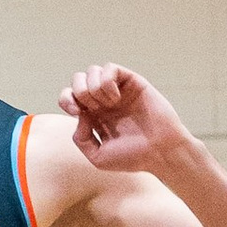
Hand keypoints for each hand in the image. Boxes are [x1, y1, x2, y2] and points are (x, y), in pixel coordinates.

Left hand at [62, 62, 194, 181]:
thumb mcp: (98, 157)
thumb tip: (80, 114)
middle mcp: (104, 100)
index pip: (69, 96)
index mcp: (94, 115)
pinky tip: (115, 98)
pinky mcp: (132, 82)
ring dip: (93, 87)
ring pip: (92, 70)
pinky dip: (106, 81)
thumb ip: (81, 139)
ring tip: (107, 104)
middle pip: (78, 79)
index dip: (66, 100)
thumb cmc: (133, 157)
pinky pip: (110, 68)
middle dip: (79, 92)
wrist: (160, 152)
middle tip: (92, 108)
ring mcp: (118, 90)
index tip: (77, 112)